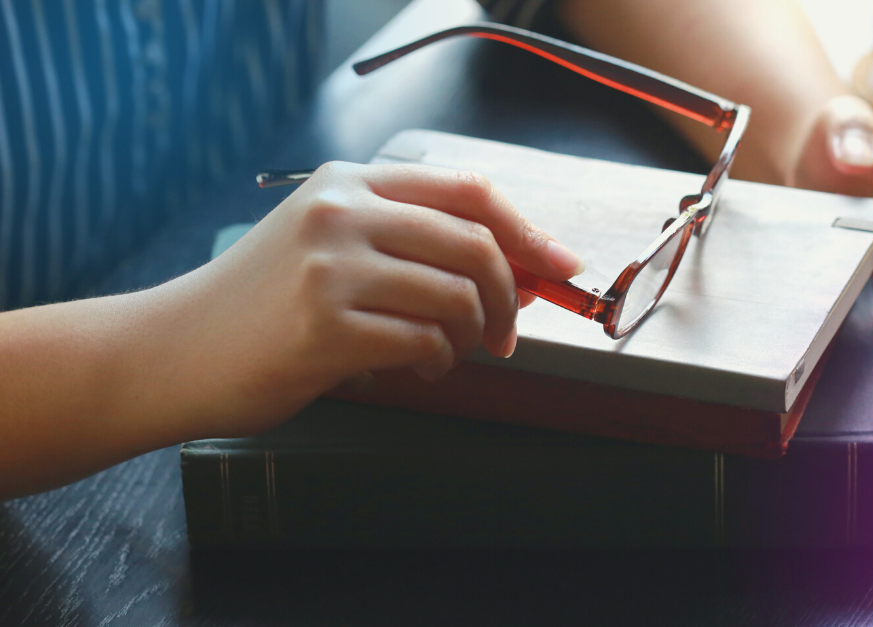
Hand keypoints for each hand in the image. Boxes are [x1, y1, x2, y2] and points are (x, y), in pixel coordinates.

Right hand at [177, 162, 584, 434]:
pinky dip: (437, 362)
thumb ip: (410, 243)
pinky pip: (424, 342)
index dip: (527, 229)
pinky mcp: (325, 326)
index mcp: (349, 183)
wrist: (173, 350)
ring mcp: (331, 268)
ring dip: (470, 335)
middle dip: (511, 294)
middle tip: (508, 331)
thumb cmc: (261, 303)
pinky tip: (418, 368)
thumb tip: (518, 268)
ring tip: (446, 352)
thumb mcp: (328, 244)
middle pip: (475, 242)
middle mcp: (342, 212)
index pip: (467, 189)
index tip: (559, 262)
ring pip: (456, 295)